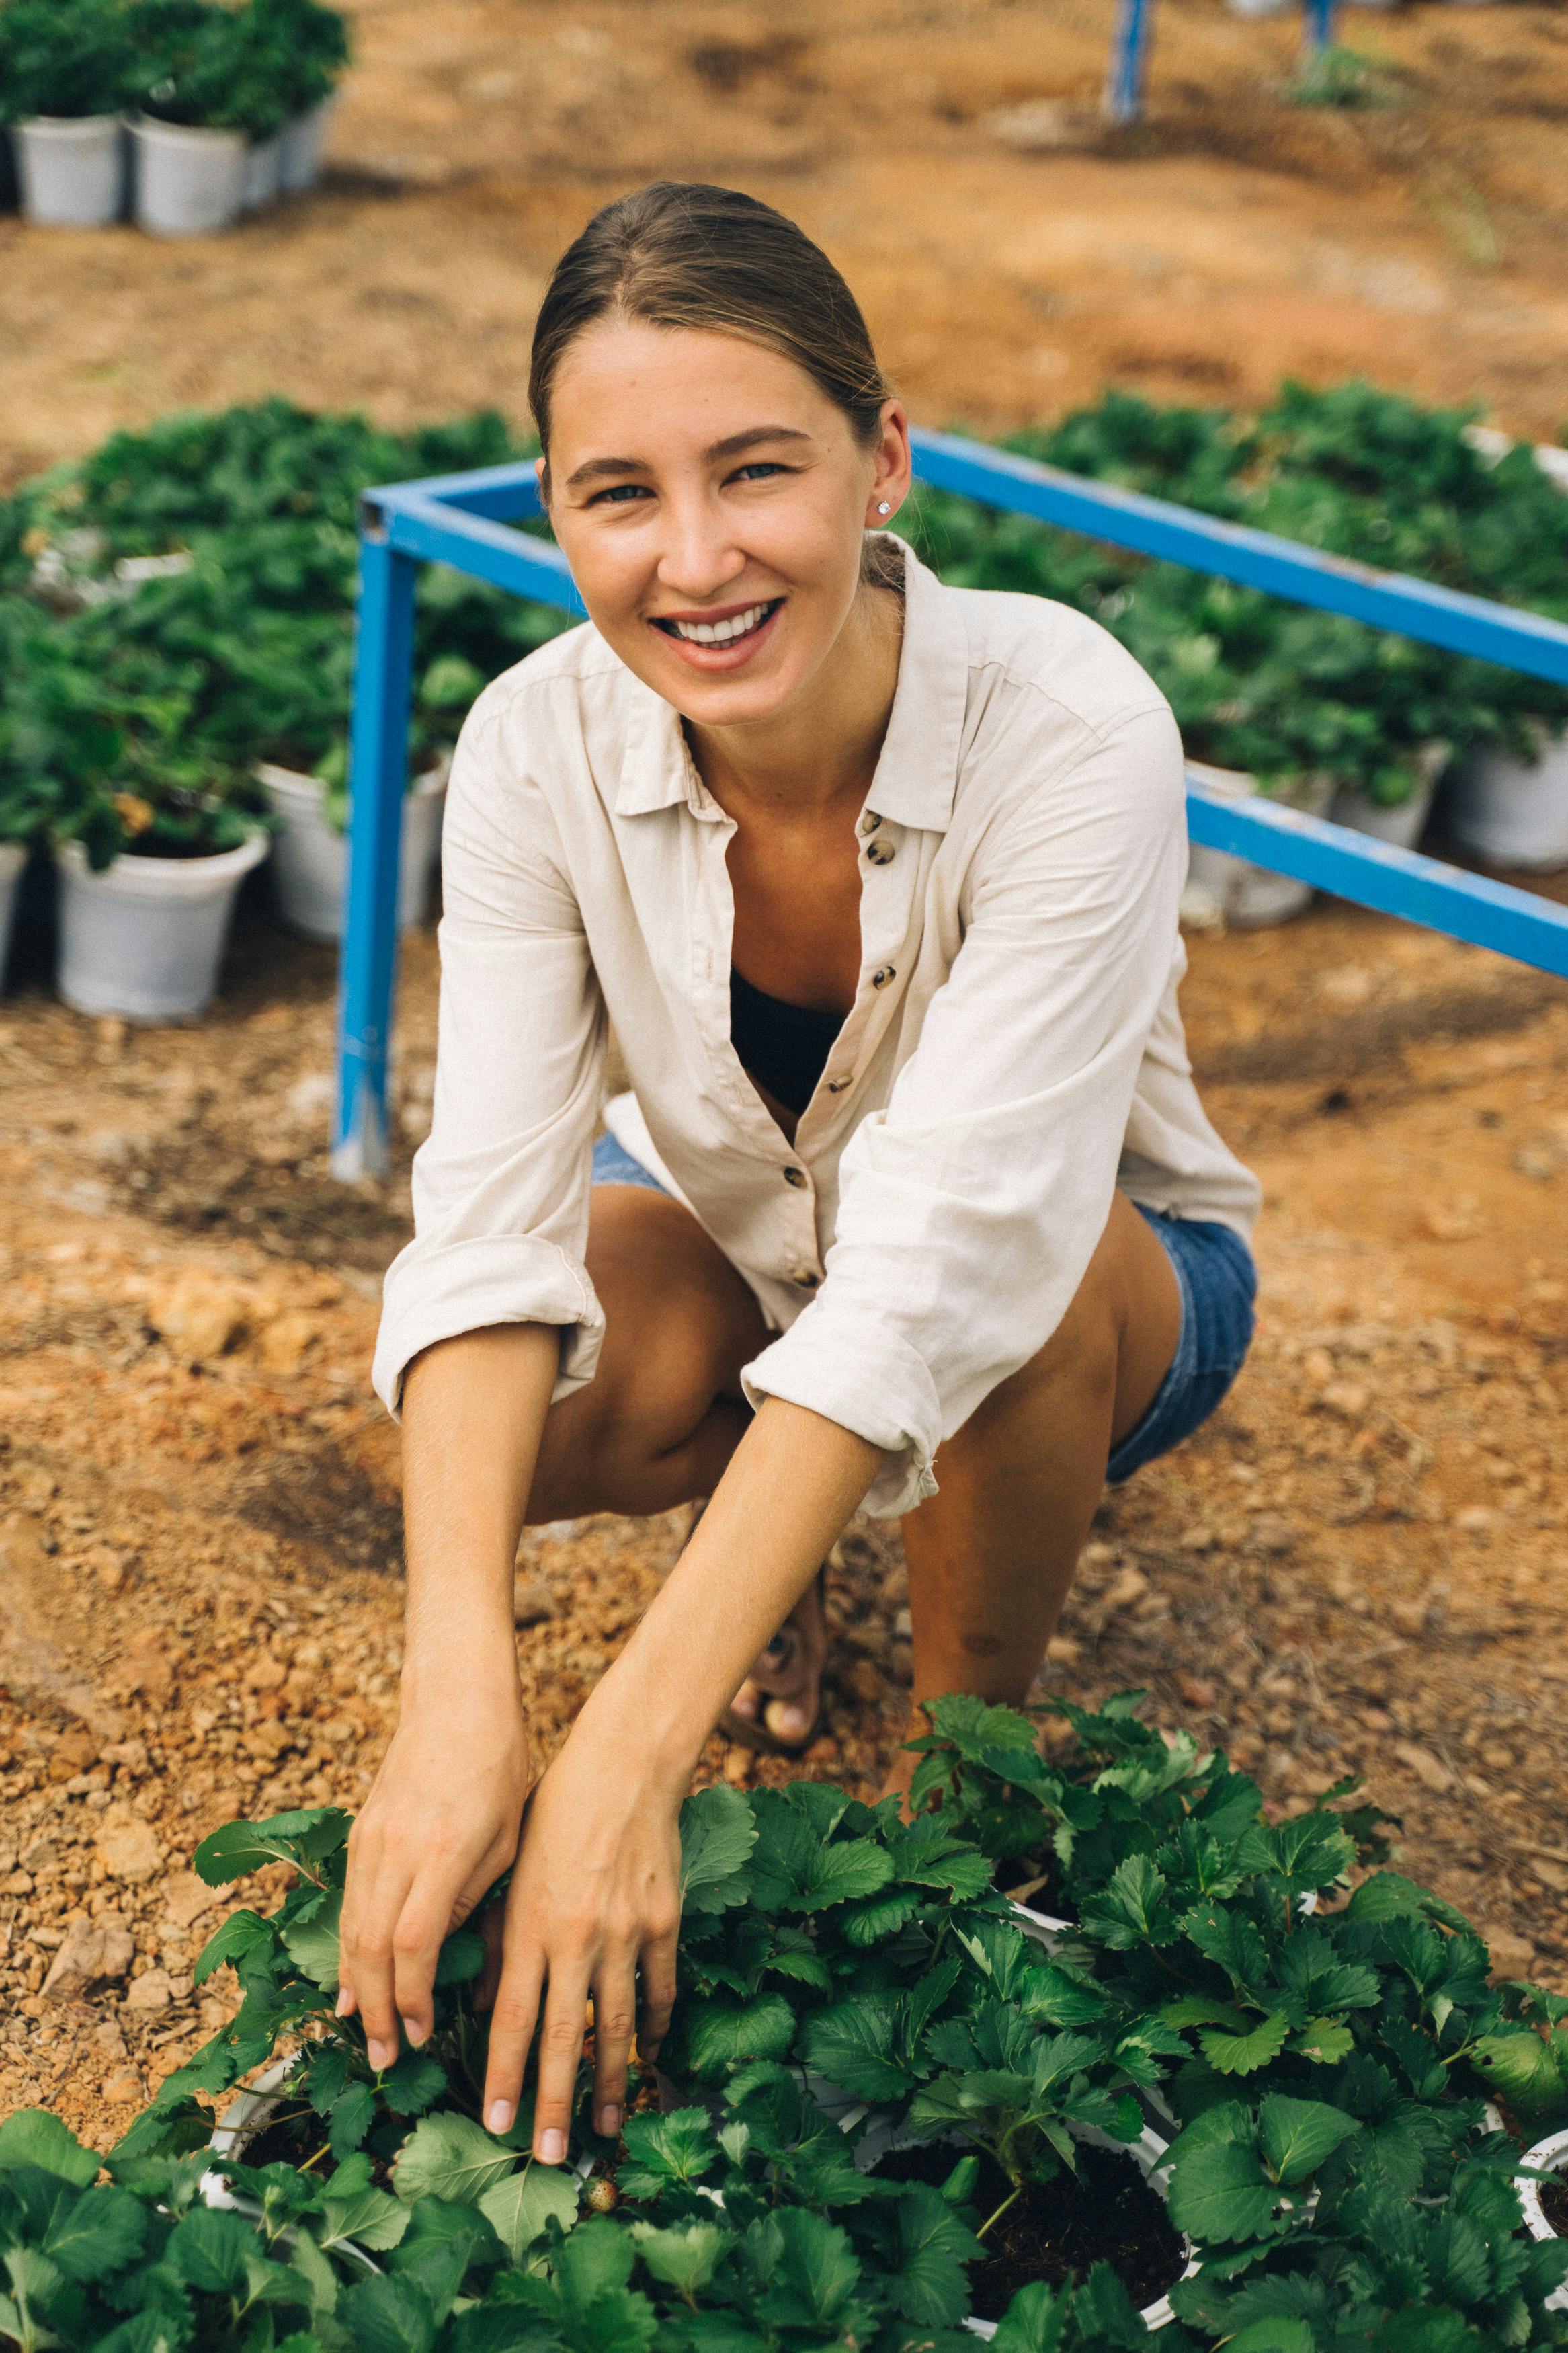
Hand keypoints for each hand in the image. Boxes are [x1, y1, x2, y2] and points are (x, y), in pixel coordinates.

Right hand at [339, 1668, 529, 2067]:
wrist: (457, 1698)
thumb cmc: (499, 1766)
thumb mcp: (506, 1837)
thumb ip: (473, 1897)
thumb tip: (442, 1956)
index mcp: (442, 1851)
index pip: (412, 1945)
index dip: (410, 1999)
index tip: (421, 2036)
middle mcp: (397, 1848)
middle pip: (369, 1949)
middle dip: (373, 2011)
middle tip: (382, 2057)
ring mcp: (372, 1838)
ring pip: (349, 1928)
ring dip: (353, 1985)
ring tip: (362, 2031)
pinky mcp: (360, 1831)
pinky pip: (348, 1902)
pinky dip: (347, 1945)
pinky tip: (352, 1977)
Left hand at [479, 1697, 681, 2160]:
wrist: (623, 1766)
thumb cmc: (553, 1814)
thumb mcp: (509, 1873)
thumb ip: (496, 1942)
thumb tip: (489, 2007)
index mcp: (530, 1925)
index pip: (513, 2020)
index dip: (505, 2076)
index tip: (497, 2123)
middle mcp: (577, 1937)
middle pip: (564, 2036)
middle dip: (554, 2102)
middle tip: (550, 2155)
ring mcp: (626, 1932)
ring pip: (617, 2024)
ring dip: (610, 2081)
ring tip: (606, 2127)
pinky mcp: (664, 1922)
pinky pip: (659, 1989)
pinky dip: (653, 2027)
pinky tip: (648, 2055)